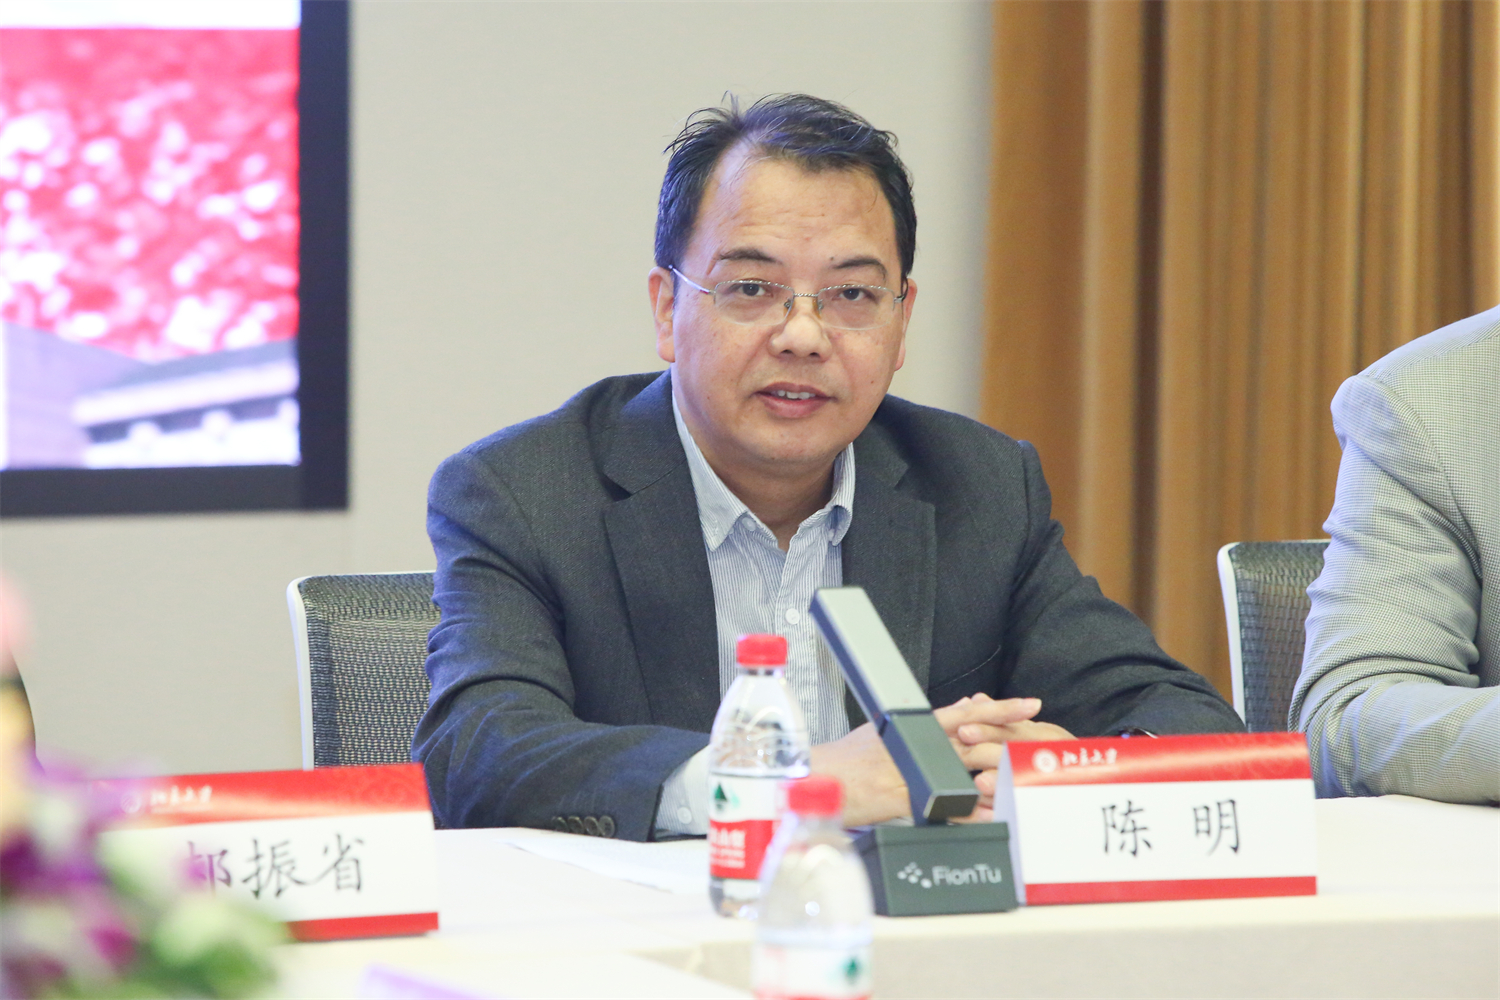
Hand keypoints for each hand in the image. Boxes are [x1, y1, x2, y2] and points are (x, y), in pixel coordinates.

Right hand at [809, 693, 1071, 826]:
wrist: (814, 779)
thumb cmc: (846, 758)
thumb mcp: (885, 728)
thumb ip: (927, 720)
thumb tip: (965, 705)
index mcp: (910, 726)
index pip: (963, 712)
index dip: (998, 708)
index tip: (1029, 704)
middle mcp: (913, 745)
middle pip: (971, 738)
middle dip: (1007, 736)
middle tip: (1040, 734)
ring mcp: (907, 772)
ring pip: (962, 772)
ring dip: (995, 777)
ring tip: (1026, 778)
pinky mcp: (899, 801)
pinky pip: (941, 808)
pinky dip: (968, 814)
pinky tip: (991, 818)